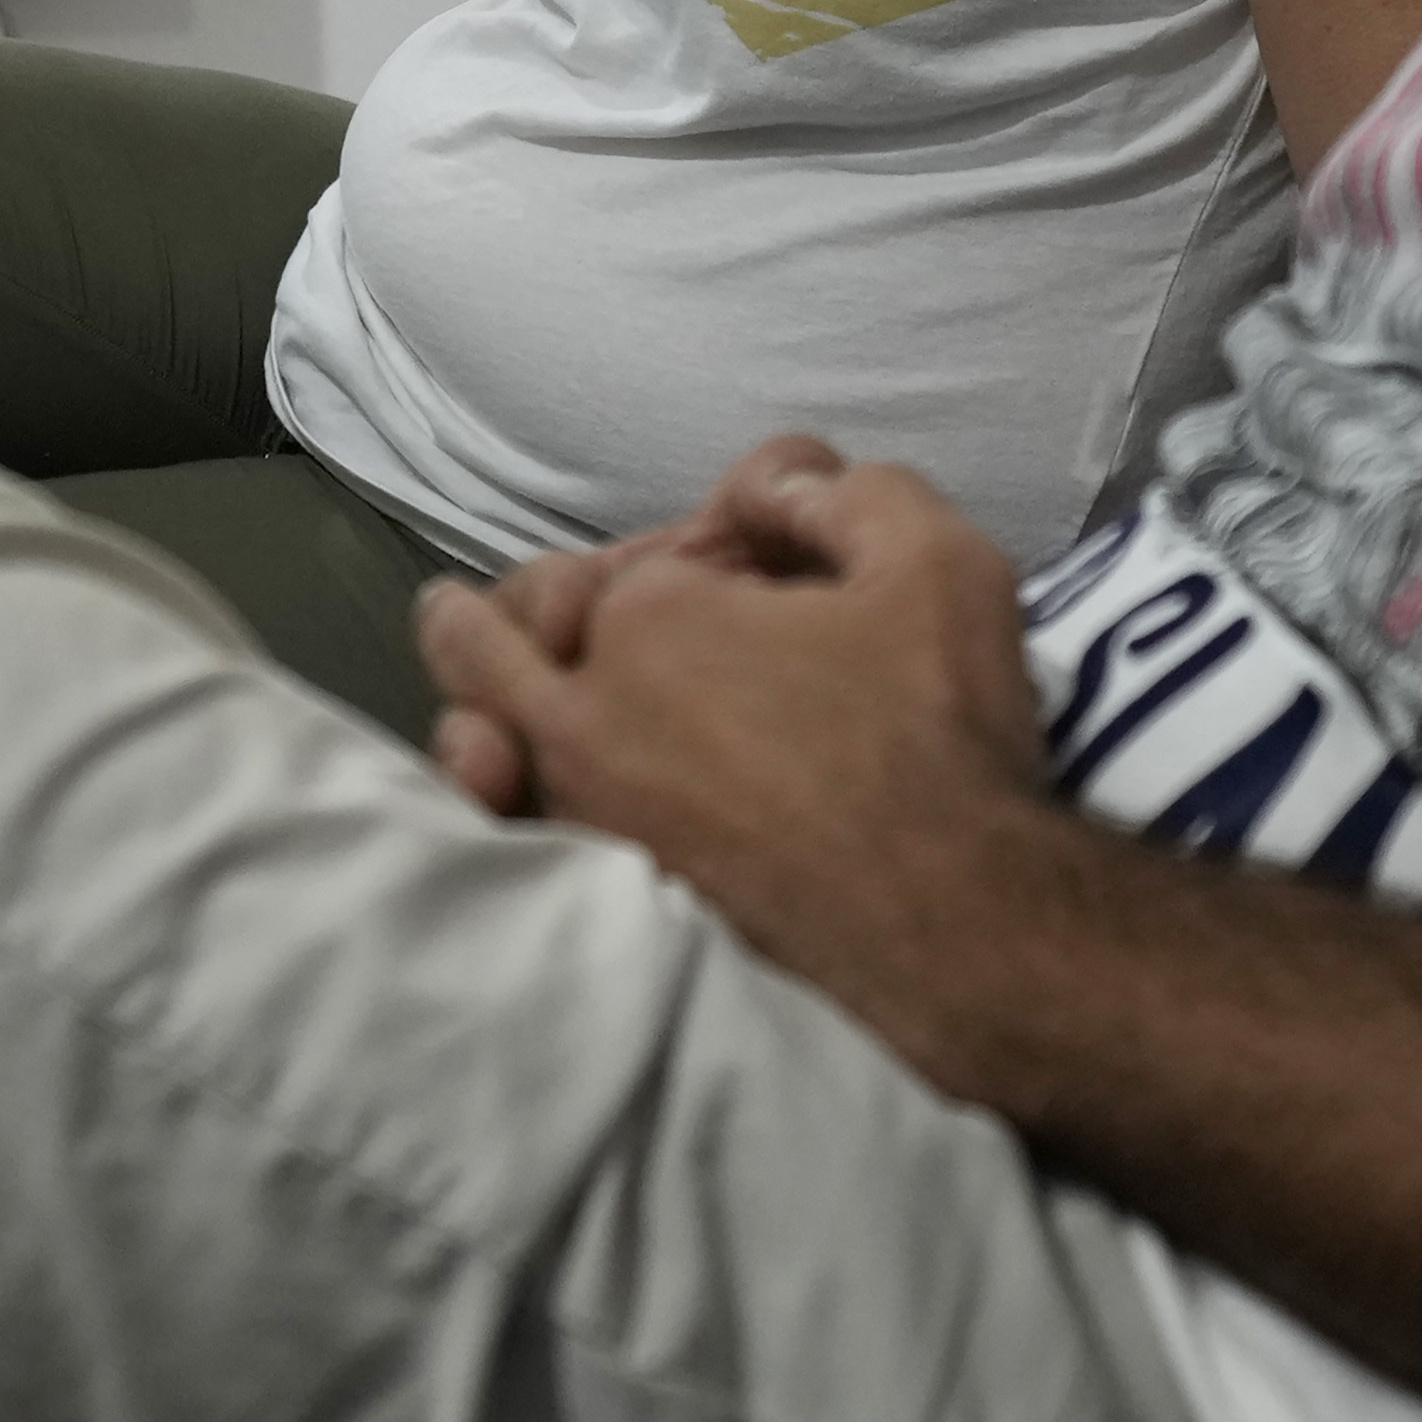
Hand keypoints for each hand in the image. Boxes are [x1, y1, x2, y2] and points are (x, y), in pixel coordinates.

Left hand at [418, 439, 1069, 1090]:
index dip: (669, 570)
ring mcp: (579, 817)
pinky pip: (499, 838)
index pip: (619, 571)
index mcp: (653, 620)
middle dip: (491, 620)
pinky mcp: (592, 905)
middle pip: (487, 645)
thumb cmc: (941, 738)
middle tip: (469, 615)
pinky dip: (486, 806)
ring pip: (476, 744)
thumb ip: (839, 491)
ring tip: (476, 713)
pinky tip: (500, 797)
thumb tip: (765, 487)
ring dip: (473, 712)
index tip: (721, 587)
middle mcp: (584, 714)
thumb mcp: (934, 560)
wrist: (953, 934)